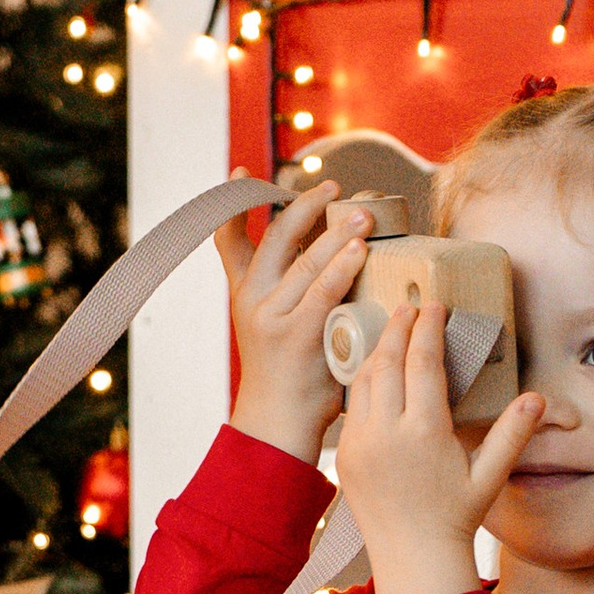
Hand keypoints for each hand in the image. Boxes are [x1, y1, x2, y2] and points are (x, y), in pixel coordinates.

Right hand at [216, 176, 374, 462]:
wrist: (277, 423)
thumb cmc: (285, 373)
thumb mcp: (271, 326)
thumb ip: (284, 289)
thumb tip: (320, 251)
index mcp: (243, 292)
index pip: (229, 239)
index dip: (235, 203)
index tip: (244, 170)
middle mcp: (253, 299)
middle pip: (277, 238)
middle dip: (306, 206)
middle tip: (333, 188)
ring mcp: (273, 316)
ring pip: (305, 260)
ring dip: (336, 232)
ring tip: (363, 214)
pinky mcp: (298, 335)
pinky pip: (323, 291)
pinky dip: (342, 267)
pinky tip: (360, 250)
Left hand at [338, 296, 544, 593]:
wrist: (413, 559)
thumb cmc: (456, 520)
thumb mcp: (489, 476)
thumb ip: (512, 433)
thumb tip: (537, 398)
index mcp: (424, 432)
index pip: (423, 362)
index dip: (428, 328)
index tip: (435, 305)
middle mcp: (387, 432)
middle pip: (387, 360)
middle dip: (398, 327)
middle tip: (410, 305)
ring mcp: (361, 443)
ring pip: (363, 378)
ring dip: (377, 349)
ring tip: (391, 331)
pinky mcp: (346, 454)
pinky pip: (351, 405)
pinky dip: (362, 380)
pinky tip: (374, 371)